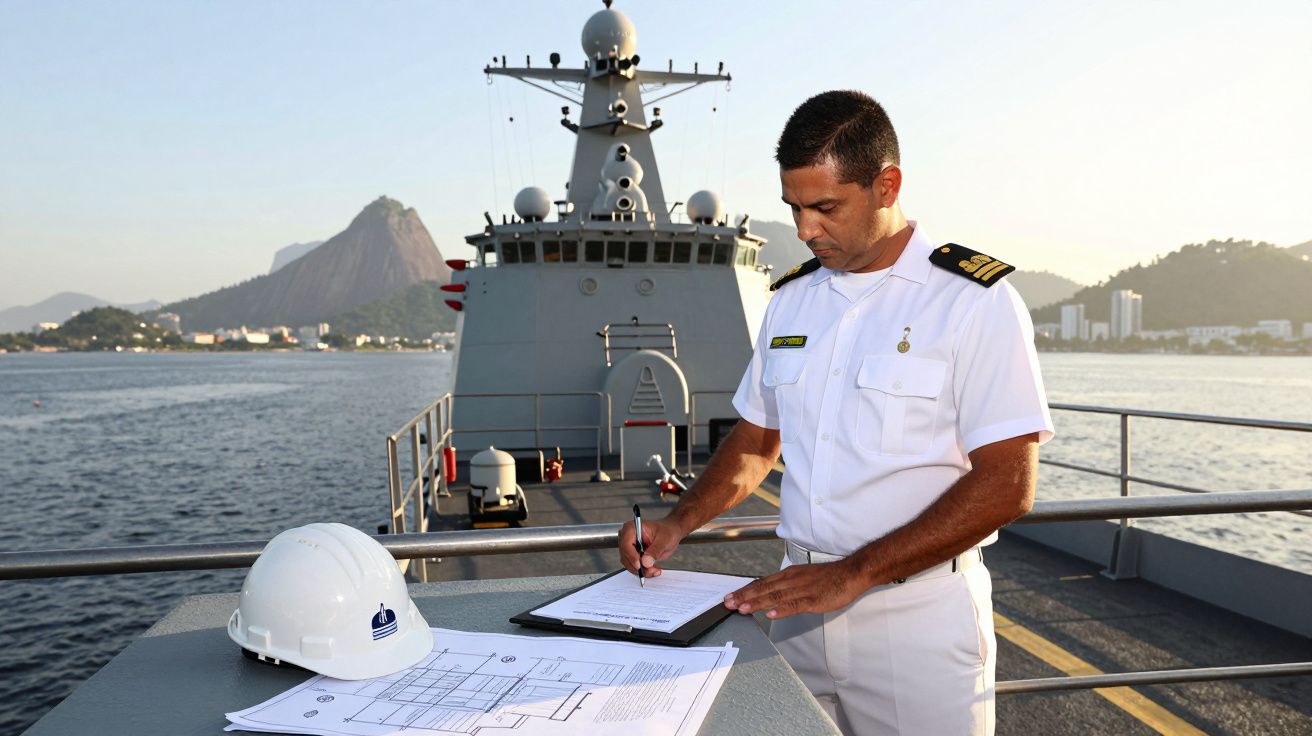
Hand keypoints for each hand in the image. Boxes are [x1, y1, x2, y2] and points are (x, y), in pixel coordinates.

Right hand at [618, 517, 684, 578]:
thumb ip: (655, 550)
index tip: (639, 565)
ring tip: (654, 570)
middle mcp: (627, 537)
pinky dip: (643, 570)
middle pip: (625, 556)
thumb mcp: (664, 539)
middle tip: (650, 570)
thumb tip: (646, 561)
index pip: (626, 544)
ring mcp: (629, 547)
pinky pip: (633, 566)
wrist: (670, 533)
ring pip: (629, 563)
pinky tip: (652, 569)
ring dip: (641, 570)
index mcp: (632, 528)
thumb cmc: (667, 531)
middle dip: (638, 566)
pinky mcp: (633, 555)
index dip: (631, 556)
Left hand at [723, 560, 865, 618]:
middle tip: (728, 603)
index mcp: (789, 575)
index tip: (731, 596)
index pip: (762, 583)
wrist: (850, 572)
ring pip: (775, 596)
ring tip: (742, 608)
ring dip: (757, 603)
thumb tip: (771, 594)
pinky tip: (770, 614)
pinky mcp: (813, 599)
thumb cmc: (828, 577)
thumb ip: (787, 585)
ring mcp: (802, 590)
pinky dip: (781, 610)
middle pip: (764, 589)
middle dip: (744, 596)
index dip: (745, 590)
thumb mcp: (803, 576)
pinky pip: (795, 605)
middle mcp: (792, 580)